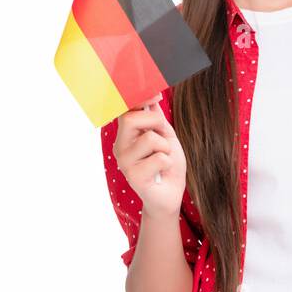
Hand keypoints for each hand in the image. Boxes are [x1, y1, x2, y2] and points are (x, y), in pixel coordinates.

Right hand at [112, 92, 187, 216]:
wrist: (170, 194)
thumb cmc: (167, 164)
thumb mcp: (165, 136)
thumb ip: (156, 120)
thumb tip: (152, 100)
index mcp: (127, 135)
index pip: (124, 110)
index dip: (137, 99)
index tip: (155, 96)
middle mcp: (121, 146)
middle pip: (130, 119)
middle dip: (155, 122)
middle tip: (163, 138)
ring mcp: (125, 162)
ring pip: (150, 138)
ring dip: (166, 147)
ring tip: (163, 159)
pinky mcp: (134, 177)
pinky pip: (159, 158)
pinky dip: (168, 163)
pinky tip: (162, 172)